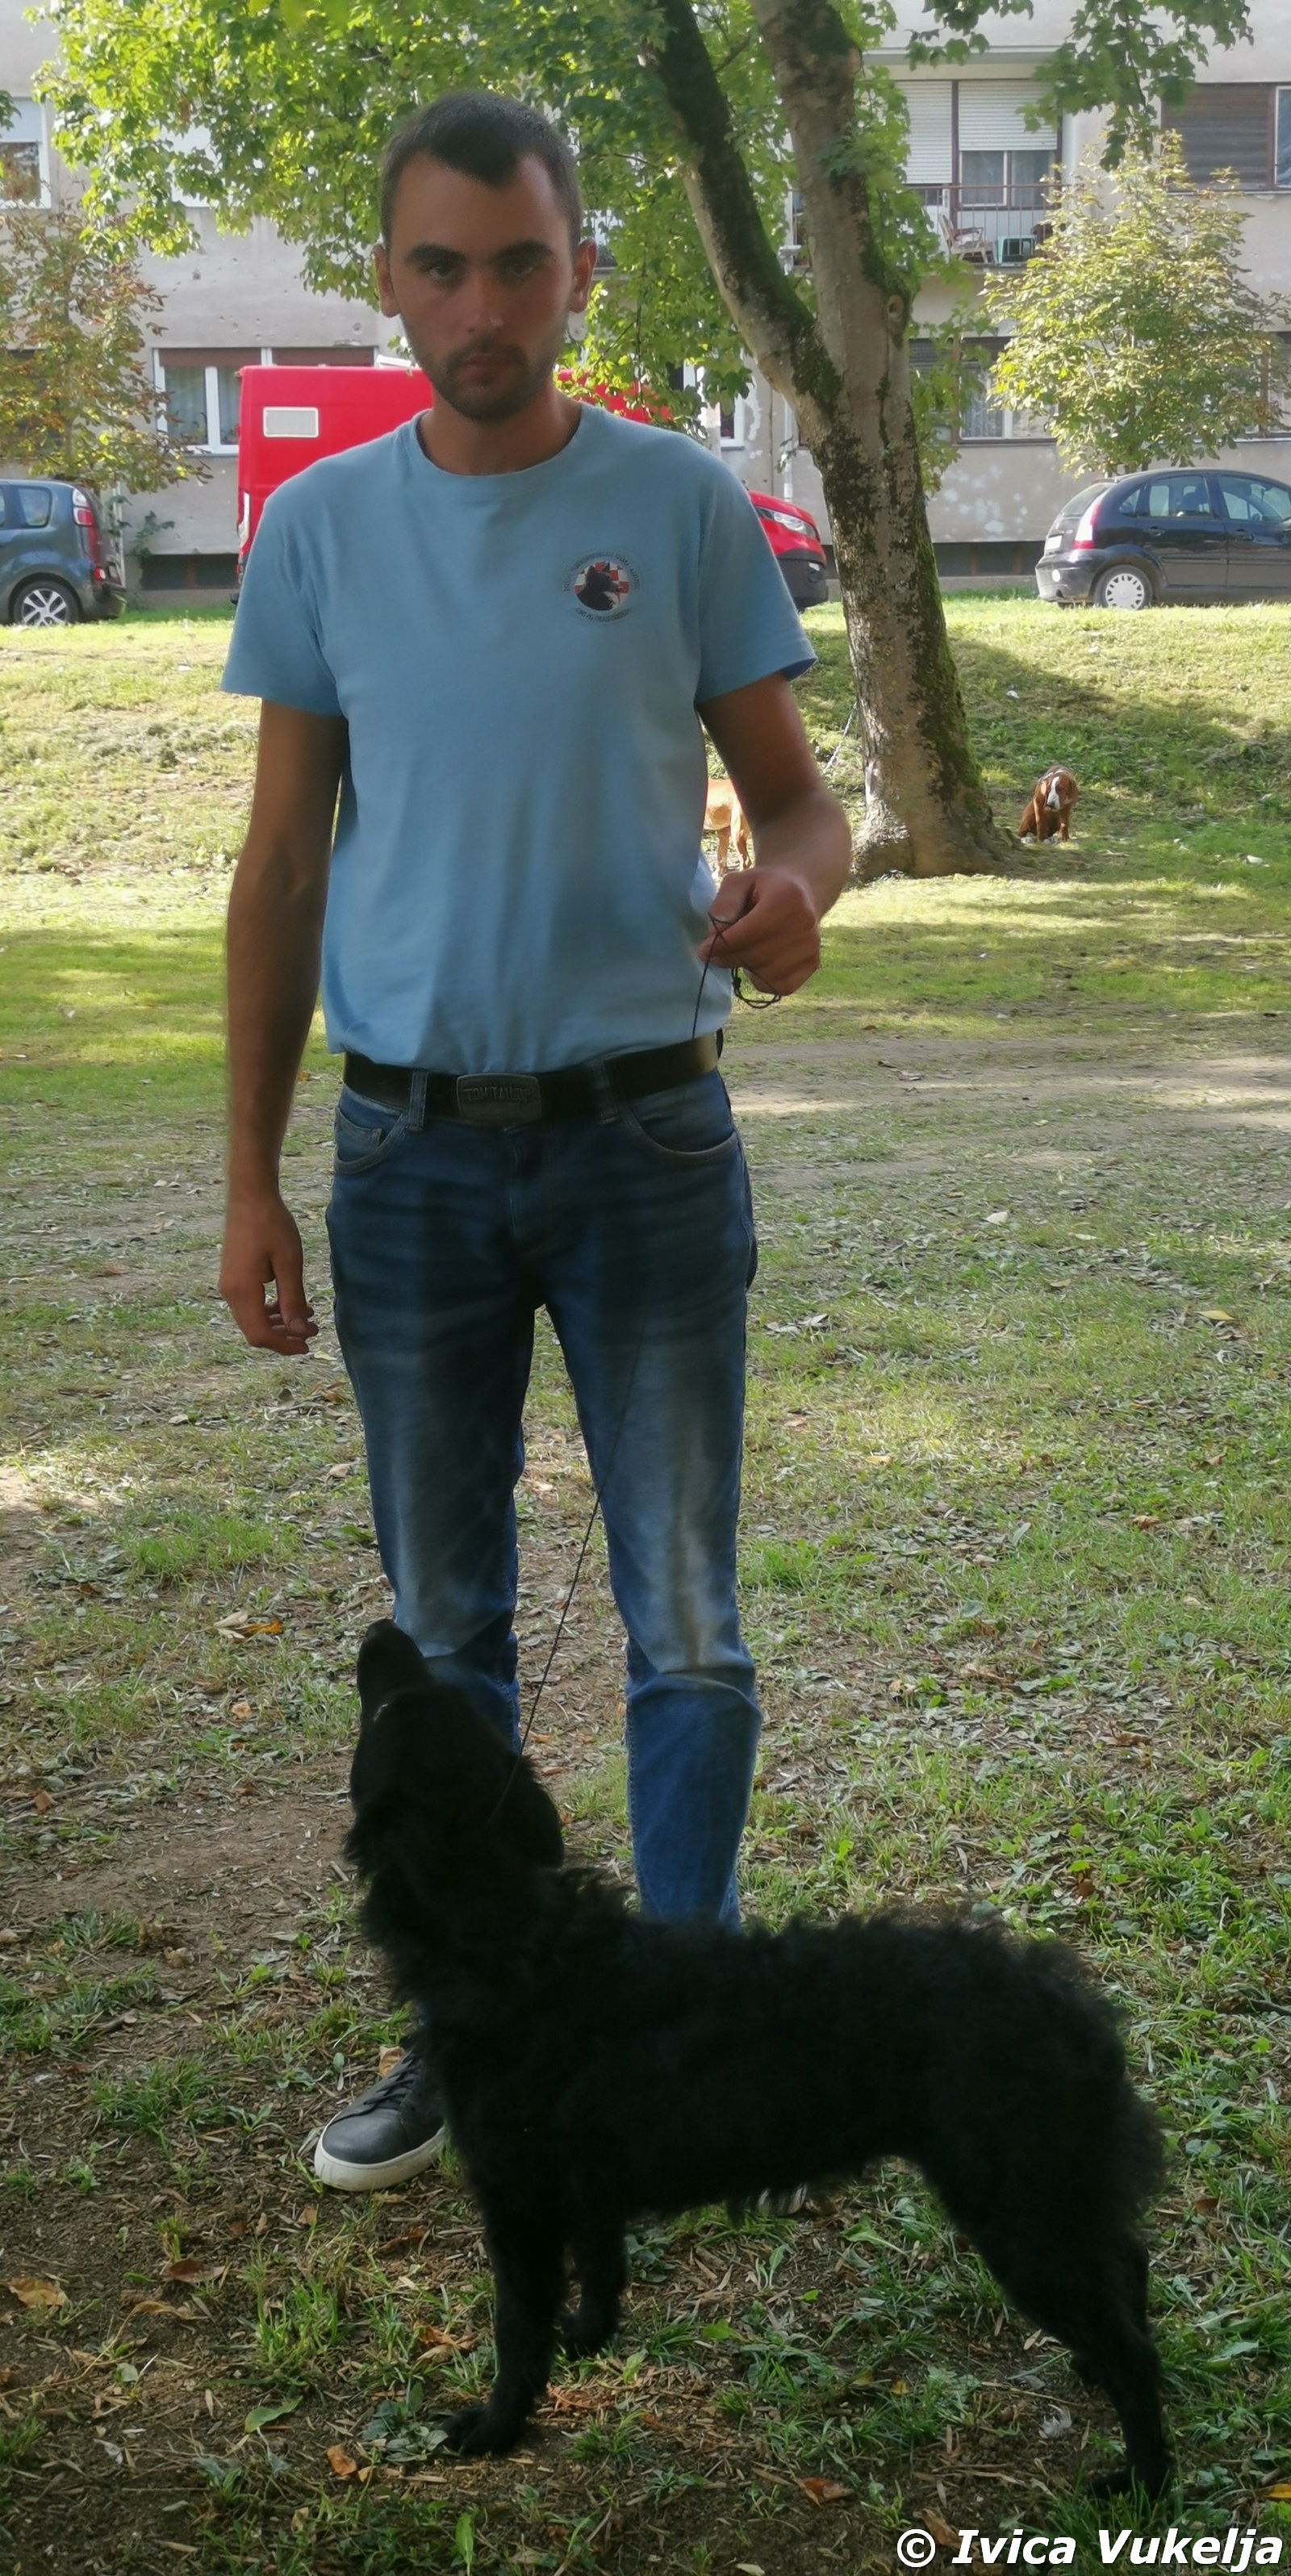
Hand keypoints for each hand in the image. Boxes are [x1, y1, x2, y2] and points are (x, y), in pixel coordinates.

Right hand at [219, 1184, 317, 1354]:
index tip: (308, 1345)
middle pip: (254, 1332)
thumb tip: (298, 1332)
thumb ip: (292, 1300)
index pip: (260, 1334)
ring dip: (278, 1324)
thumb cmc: (272, 1225)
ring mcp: (228, 1285)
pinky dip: (269, 1311)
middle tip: (312, 1331)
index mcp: (242, 1291)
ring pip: (252, 1320)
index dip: (284, 1345)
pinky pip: (249, 1306)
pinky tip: (289, 1303)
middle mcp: (229, 1292)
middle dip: (284, 1336)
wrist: (250, 1197)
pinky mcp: (233, 1278)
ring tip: (306, 1317)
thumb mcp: (289, 1263)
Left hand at [698, 866, 821, 993]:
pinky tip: (759, 963)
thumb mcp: (738, 882)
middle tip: (717, 953)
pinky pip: (779, 986)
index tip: (703, 950)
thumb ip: (724, 903)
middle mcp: (805, 924)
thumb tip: (716, 933)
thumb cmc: (764, 887)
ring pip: (766, 974)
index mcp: (786, 899)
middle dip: (729, 958)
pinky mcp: (813, 964)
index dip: (721, 945)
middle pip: (756, 956)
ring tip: (744, 951)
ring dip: (746, 967)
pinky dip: (763, 980)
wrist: (800, 892)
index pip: (749, 933)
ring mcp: (812, 946)